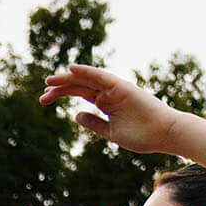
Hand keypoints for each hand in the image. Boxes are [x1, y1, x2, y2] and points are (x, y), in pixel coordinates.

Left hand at [38, 64, 179, 154]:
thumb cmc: (142, 135)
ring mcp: (115, 88)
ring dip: (67, 79)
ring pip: (86, 80)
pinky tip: (71, 70)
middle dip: (59, 88)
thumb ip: (94, 123)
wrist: (163, 135)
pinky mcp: (121, 86)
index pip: (79, 93)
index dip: (60, 94)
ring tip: (49, 81)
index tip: (44, 99)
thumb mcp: (110, 132)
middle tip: (42, 95)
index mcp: (106, 102)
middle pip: (78, 85)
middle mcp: (108, 92)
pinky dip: (86, 72)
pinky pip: (100, 76)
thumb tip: (76, 115)